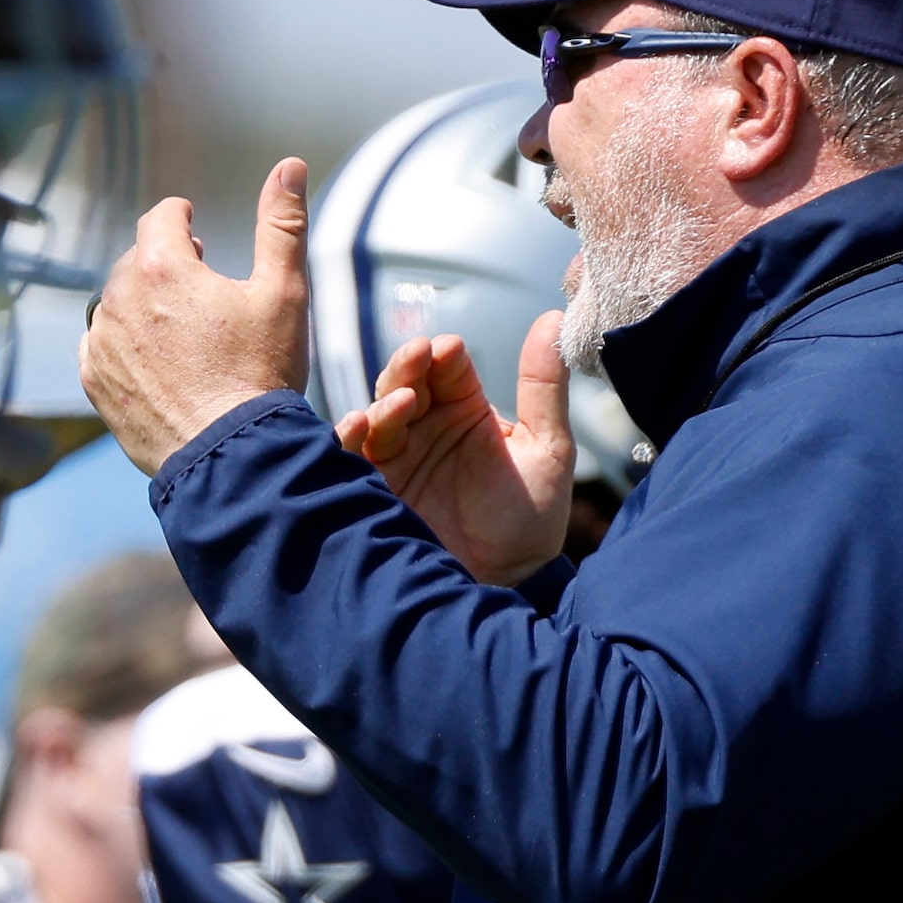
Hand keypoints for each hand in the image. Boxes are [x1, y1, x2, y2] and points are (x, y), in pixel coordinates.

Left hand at [80, 160, 310, 474]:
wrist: (231, 455)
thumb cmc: (260, 373)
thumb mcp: (283, 292)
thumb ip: (282, 224)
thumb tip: (289, 166)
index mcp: (162, 267)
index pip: (161, 218)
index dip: (180, 216)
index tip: (191, 223)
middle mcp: (120, 299)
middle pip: (137, 261)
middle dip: (164, 263)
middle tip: (196, 282)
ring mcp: (101, 344)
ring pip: (116, 304)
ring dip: (141, 305)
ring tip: (178, 327)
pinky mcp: (95, 383)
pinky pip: (99, 347)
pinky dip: (122, 345)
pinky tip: (153, 361)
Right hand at [335, 313, 575, 584]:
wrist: (507, 583)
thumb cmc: (530, 518)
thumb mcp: (547, 448)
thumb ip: (544, 388)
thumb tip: (552, 318)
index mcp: (465, 410)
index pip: (447, 367)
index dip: (444, 354)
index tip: (448, 348)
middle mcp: (426, 426)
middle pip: (406, 380)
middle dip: (409, 366)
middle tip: (419, 356)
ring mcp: (398, 456)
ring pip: (379, 412)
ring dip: (386, 400)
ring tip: (404, 401)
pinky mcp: (375, 487)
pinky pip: (352, 455)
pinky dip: (350, 437)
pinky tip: (358, 426)